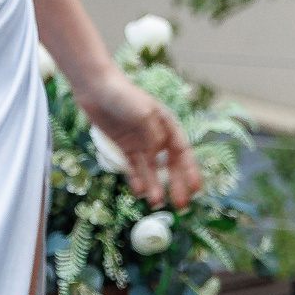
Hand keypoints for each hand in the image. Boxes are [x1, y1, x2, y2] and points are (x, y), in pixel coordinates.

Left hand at [71, 68, 203, 207]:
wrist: (97, 88)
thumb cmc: (124, 95)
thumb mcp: (143, 112)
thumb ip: (153, 134)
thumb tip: (159, 154)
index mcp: (167, 125)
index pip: (183, 152)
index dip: (190, 171)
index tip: (196, 189)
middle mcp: (157, 136)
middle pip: (171, 165)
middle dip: (177, 184)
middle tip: (181, 205)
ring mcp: (140, 142)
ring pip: (152, 169)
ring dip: (156, 185)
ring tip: (156, 203)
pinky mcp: (125, 146)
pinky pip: (133, 167)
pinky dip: (137, 179)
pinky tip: (140, 192)